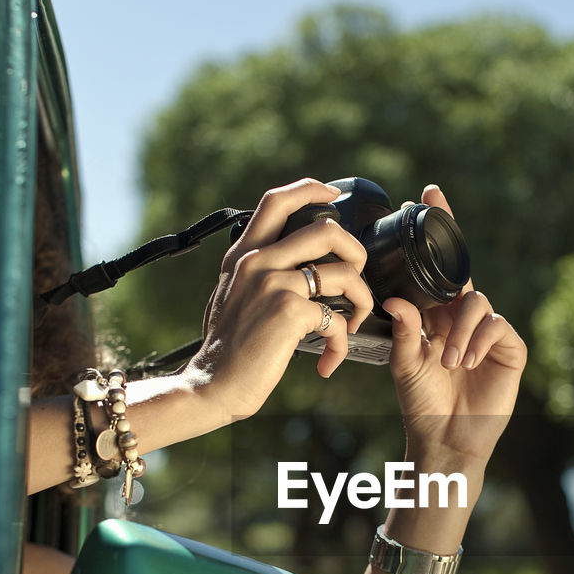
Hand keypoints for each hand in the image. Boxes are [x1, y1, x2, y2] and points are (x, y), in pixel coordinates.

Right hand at [188, 179, 372, 421]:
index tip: (332, 194)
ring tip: (353, 324)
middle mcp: (258, 262)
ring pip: (344, 272)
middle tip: (356, 277)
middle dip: (356, 252)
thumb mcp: (231, 295)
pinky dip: (342, 342)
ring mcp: (273, 284)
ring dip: (362, 300)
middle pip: (327, 229)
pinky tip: (330, 360)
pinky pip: (338, 318)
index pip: (276, 201)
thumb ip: (254, 273)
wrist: (212, 385)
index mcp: (244, 254)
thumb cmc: (226, 348)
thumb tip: (287, 263)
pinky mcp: (288, 312)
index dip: (310, 189)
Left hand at [384, 185, 525, 468]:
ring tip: (447, 359)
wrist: (444, 438)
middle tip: (436, 216)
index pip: (437, 266)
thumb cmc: (421, 402)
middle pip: (464, 269)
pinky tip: (465, 360)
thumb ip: (402, 331)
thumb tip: (396, 300)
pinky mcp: (510, 348)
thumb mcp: (403, 364)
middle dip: (451, 241)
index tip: (427, 194)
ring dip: (459, 327)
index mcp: (436, 312)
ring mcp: (488, 330)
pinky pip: (497, 327)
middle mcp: (463, 316)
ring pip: (477, 303)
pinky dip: (478, 340)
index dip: (439, 229)